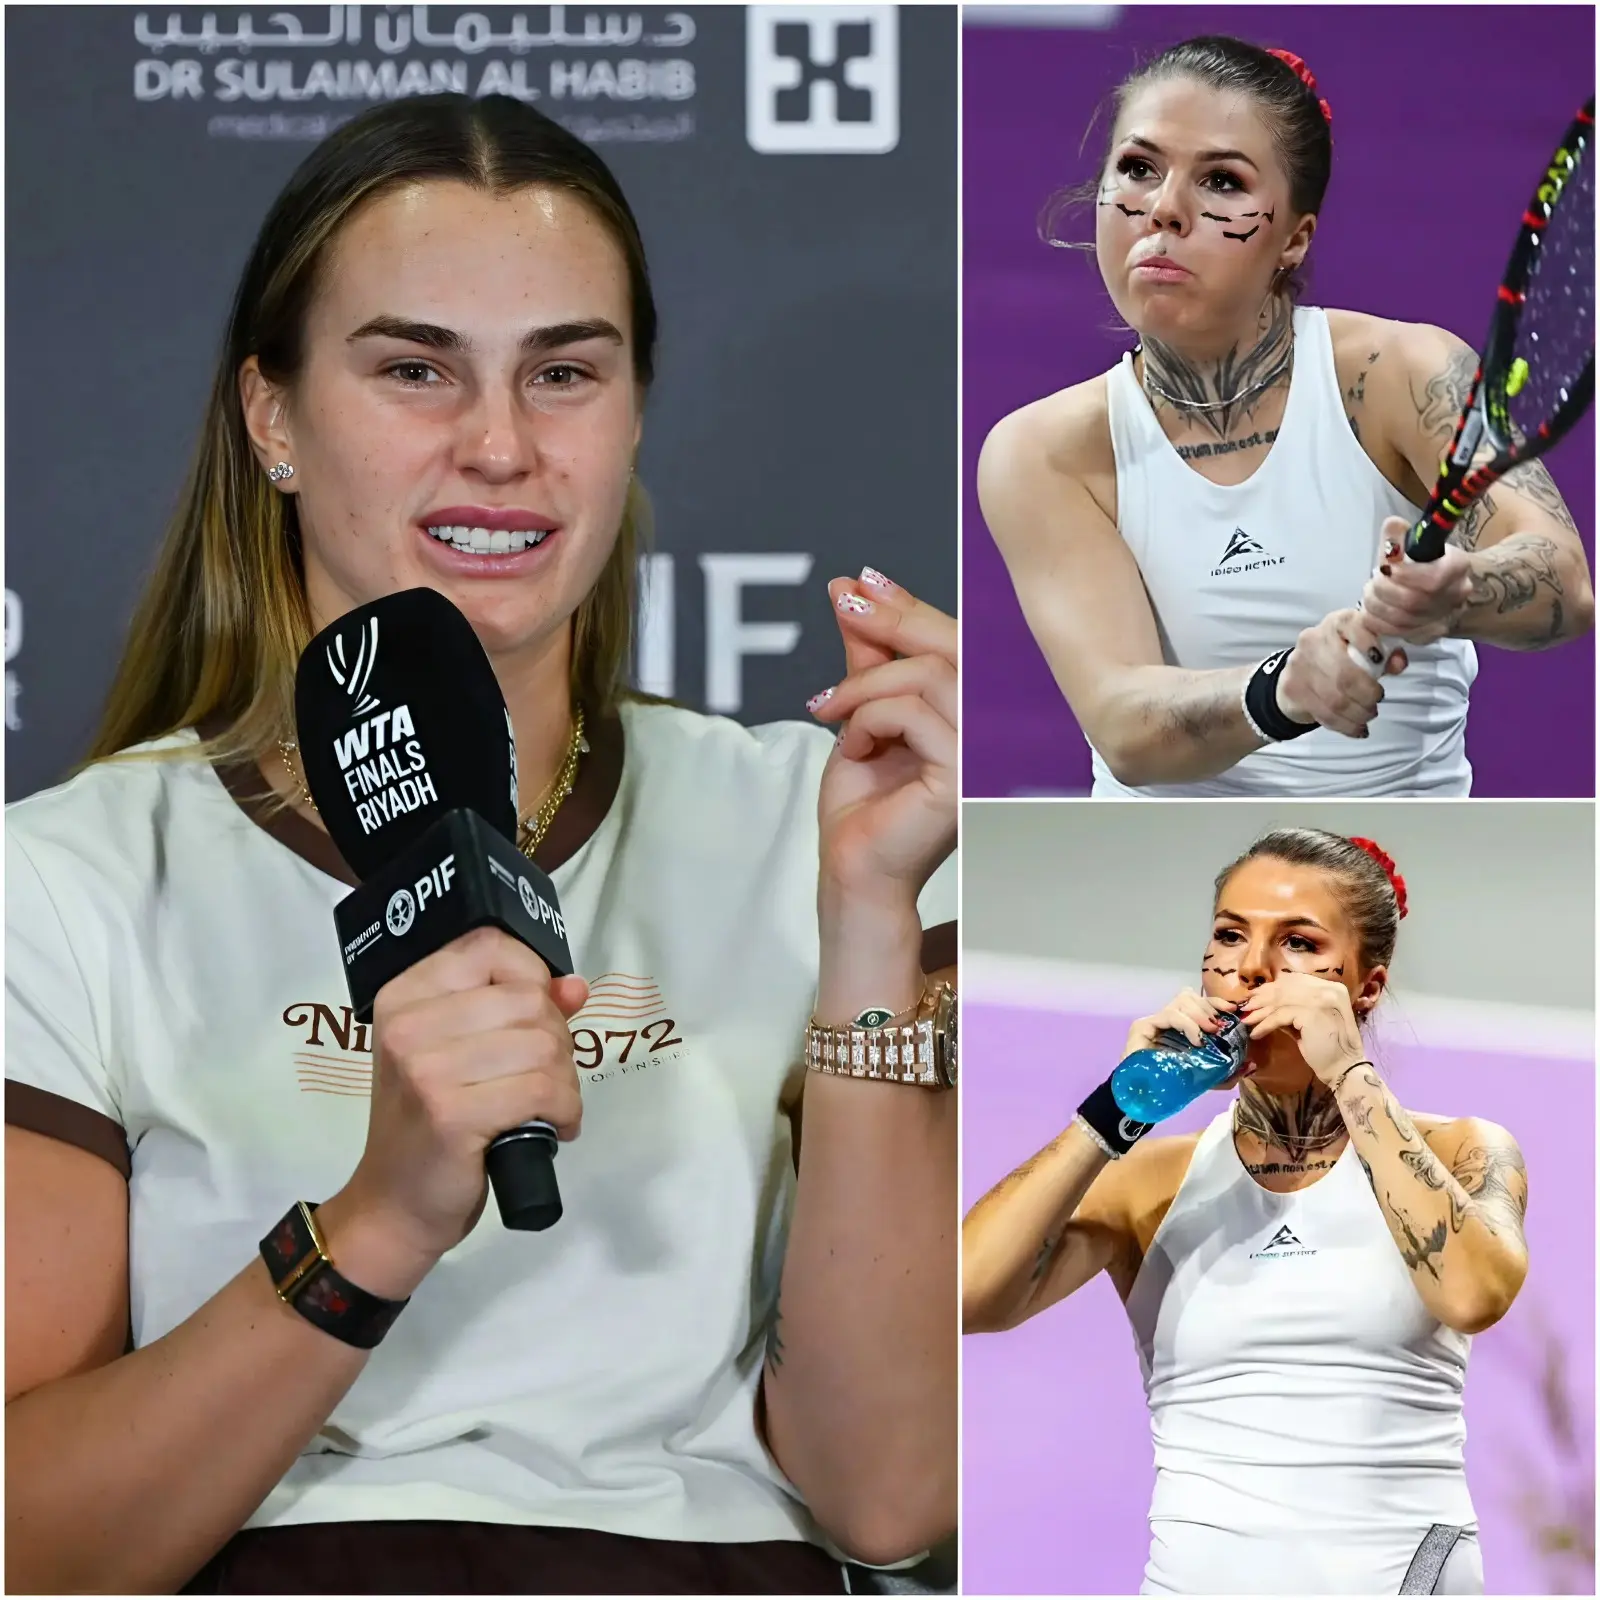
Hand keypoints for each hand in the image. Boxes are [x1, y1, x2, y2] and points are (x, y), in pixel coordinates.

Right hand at [342, 927, 590, 1266]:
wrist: (394, 1205)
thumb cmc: (430, 1126)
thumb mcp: (461, 1053)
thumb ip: (517, 1010)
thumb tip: (574, 986)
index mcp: (405, 995)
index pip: (490, 946)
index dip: (532, 976)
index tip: (537, 1016)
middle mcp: (408, 1024)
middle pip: (528, 999)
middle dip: (558, 1039)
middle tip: (546, 1077)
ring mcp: (426, 1069)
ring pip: (543, 1045)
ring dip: (564, 1080)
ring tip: (547, 1104)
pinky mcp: (451, 1113)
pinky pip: (542, 1089)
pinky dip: (564, 1110)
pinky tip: (553, 1126)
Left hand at [809, 569, 956, 908]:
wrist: (853, 867)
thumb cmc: (864, 806)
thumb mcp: (863, 713)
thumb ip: (870, 659)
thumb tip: (853, 592)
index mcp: (981, 716)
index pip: (959, 644)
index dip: (910, 607)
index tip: (859, 585)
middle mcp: (997, 732)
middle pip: (956, 646)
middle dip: (892, 618)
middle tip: (844, 602)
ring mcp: (987, 755)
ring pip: (931, 674)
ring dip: (866, 685)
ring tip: (828, 709)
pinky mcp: (964, 776)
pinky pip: (913, 713)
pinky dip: (869, 719)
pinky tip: (851, 747)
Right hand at [1123, 989, 1251, 1088]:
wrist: (1145, 1098)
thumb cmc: (1172, 1085)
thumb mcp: (1207, 1078)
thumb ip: (1228, 1072)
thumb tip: (1251, 1065)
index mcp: (1181, 1025)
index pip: (1198, 1001)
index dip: (1216, 1002)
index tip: (1233, 1009)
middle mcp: (1166, 1019)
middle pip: (1189, 995)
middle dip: (1208, 1008)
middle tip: (1217, 1028)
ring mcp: (1154, 1021)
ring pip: (1181, 1000)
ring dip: (1199, 1014)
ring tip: (1208, 1033)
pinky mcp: (1143, 1026)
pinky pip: (1170, 1015)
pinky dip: (1187, 1025)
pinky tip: (1196, 1040)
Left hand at [1238, 973, 1364, 1084]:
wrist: (1344, 1067)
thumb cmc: (1326, 1047)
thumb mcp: (1307, 1022)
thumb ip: (1291, 1009)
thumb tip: (1264, 1004)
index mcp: (1331, 987)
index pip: (1295, 981)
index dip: (1272, 988)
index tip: (1255, 997)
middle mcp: (1328, 989)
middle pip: (1285, 988)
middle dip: (1262, 998)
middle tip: (1245, 1008)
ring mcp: (1321, 999)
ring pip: (1281, 1001)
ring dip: (1260, 1012)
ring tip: (1247, 1021)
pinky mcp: (1311, 1012)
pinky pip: (1280, 1016)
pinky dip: (1265, 1025)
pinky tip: (1256, 1033)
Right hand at [1276, 607, 1407, 739]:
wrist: (1299, 674)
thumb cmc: (1340, 659)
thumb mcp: (1366, 651)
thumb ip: (1387, 655)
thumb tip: (1399, 662)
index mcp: (1337, 623)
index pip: (1353, 627)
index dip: (1371, 645)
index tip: (1381, 662)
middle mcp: (1313, 640)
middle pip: (1345, 673)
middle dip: (1367, 694)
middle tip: (1376, 701)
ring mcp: (1299, 664)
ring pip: (1335, 699)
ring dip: (1358, 713)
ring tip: (1367, 715)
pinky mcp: (1292, 688)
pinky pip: (1324, 713)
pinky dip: (1346, 725)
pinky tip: (1357, 727)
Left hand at [1359, 517, 1474, 643]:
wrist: (1443, 590)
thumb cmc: (1426, 563)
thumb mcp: (1416, 545)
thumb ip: (1400, 537)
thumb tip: (1391, 525)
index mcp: (1457, 567)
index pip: (1434, 578)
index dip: (1404, 575)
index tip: (1385, 568)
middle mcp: (1454, 595)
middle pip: (1412, 601)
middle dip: (1383, 590)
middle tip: (1373, 581)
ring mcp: (1441, 618)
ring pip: (1401, 619)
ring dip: (1375, 604)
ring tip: (1370, 593)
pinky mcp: (1425, 634)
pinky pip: (1394, 632)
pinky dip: (1375, 620)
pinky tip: (1371, 609)